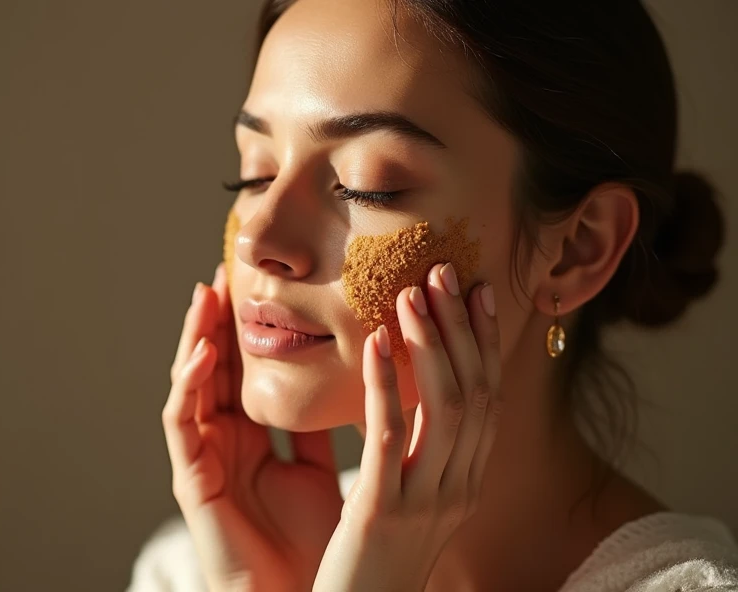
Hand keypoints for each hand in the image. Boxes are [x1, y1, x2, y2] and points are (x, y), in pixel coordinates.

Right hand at [163, 263, 344, 591]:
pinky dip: (188, 383)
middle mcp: (223, 443)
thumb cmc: (313, 543)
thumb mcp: (319, 470)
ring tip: (206, 292)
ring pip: (190, 384)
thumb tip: (350, 378)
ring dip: (194, 337)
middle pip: (214, 368)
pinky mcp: (191, 480)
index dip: (248, 329)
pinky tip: (204, 350)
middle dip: (216, 320)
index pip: (244, 371)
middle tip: (227, 270)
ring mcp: (203, 458)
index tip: (260, 283)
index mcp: (254, 440)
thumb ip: (318, 429)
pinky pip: (181, 423)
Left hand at [313, 262, 502, 591]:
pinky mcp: (384, 510)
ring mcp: (427, 500)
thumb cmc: (378, 557)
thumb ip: (418, 451)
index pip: (488, 396)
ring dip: (430, 343)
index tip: (476, 290)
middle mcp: (460, 487)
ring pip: (445, 406)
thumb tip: (409, 393)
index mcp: (467, 481)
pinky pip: (390, 435)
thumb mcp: (411, 497)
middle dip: (462, 327)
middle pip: (475, 391)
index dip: (485, 340)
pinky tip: (374, 344)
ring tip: (410, 295)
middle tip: (443, 272)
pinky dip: (385, 383)